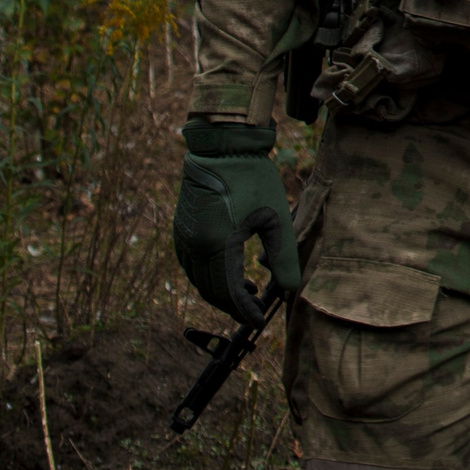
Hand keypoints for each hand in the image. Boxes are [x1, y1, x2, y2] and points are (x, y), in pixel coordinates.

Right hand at [171, 120, 300, 326]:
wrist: (221, 147)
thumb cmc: (252, 179)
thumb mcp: (275, 218)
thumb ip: (282, 257)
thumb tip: (289, 290)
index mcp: (218, 245)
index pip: (228, 293)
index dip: (243, 311)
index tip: (259, 321)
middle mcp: (194, 245)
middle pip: (210, 290)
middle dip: (232, 305)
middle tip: (254, 309)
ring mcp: (183, 237)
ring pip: (197, 279)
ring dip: (218, 291)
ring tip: (245, 291)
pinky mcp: (180, 229)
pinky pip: (189, 264)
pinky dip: (205, 275)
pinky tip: (225, 271)